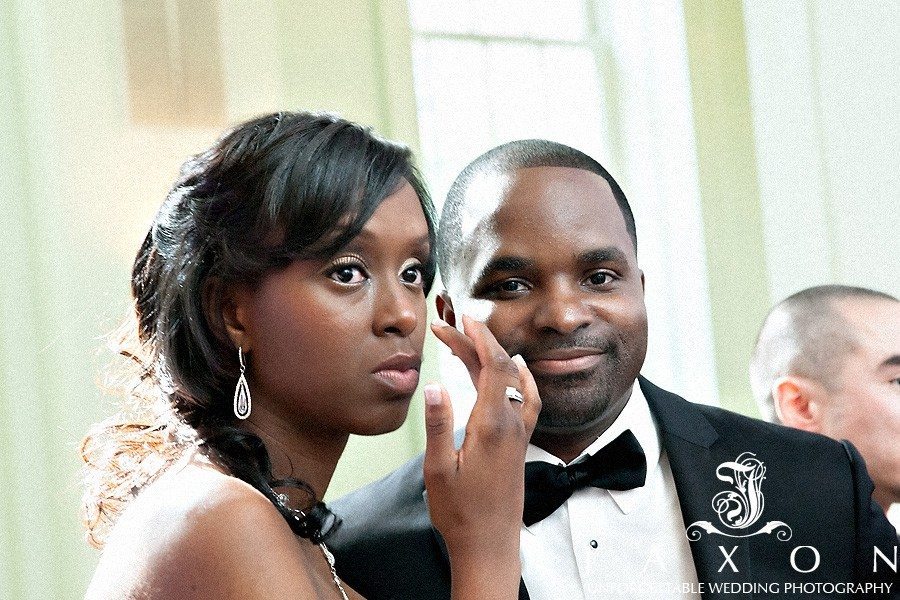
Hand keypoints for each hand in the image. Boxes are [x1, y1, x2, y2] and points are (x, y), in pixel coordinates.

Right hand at [423, 315, 540, 596]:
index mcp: (492, 425)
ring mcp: (519, 433)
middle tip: (446, 327)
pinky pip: (526, 397)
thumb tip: (434, 386)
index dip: (479, 336)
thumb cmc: (461, 514)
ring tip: (466, 341)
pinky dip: (517, 376)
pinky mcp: (520, 443)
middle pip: (500, 367)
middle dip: (475, 341)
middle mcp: (512, 424)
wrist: (490, 546)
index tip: (463, 318)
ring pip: (511, 380)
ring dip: (491, 356)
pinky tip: (513, 370)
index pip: (493, 365)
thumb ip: (438, 426)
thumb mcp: (438, 471)